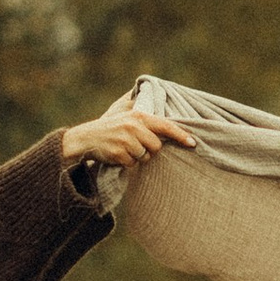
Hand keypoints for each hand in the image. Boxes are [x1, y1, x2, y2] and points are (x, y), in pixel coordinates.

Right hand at [60, 94, 196, 172]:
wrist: (86, 138)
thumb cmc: (111, 128)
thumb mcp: (127, 116)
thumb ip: (144, 118)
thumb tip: (166, 123)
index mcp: (138, 116)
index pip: (165, 125)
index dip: (181, 135)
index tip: (193, 143)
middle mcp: (133, 126)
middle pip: (156, 146)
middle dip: (149, 150)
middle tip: (136, 146)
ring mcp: (125, 140)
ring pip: (145, 156)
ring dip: (137, 157)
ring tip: (124, 149)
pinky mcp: (118, 153)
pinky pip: (132, 164)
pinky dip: (127, 163)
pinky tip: (117, 155)